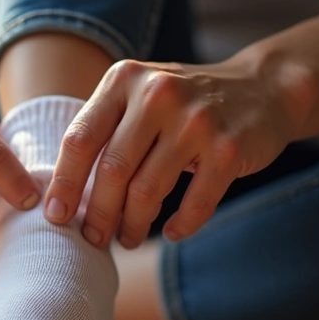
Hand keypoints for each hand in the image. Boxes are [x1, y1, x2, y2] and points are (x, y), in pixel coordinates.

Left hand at [45, 58, 312, 248]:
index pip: (80, 139)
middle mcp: (158, 94)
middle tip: (93, 238)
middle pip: (111, 170)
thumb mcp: (139, 98)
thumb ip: (103, 130)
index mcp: (124, 80)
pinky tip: (170, 232)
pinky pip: (194, 202)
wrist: (263, 89)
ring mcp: (196, 120)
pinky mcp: (229, 148)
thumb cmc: (183, 104)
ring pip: (148, 190)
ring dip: (133, 224)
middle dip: (97, 214)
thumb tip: (62, 195)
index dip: (64, 184)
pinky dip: (179, 225)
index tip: (55, 217)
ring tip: (127, 239)